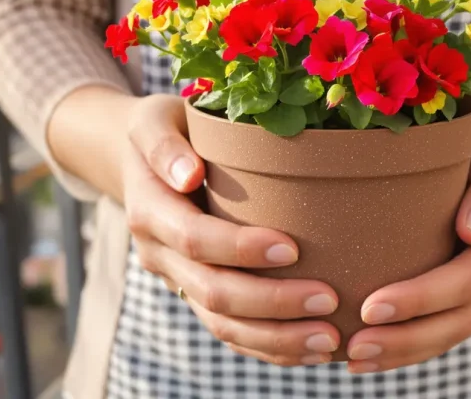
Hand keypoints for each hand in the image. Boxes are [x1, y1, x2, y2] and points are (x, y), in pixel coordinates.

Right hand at [123, 94, 341, 365]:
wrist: (140, 159)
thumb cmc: (164, 128)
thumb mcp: (154, 121)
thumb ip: (165, 145)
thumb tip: (188, 174)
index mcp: (149, 210)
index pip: (193, 239)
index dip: (239, 248)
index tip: (292, 247)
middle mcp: (159, 254)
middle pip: (212, 292)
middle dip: (271, 303)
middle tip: (328, 300)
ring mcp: (177, 281)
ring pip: (223, 326)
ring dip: (277, 338)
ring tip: (330, 339)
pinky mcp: (197, 295)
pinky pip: (231, 333)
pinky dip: (271, 347)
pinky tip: (313, 349)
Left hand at [344, 112, 470, 372]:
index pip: (470, 277)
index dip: (422, 297)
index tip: (370, 306)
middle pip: (463, 316)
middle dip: (408, 336)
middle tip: (356, 345)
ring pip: (456, 331)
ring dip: (407, 350)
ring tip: (356, 359)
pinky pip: (450, 326)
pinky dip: (413, 344)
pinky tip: (373, 354)